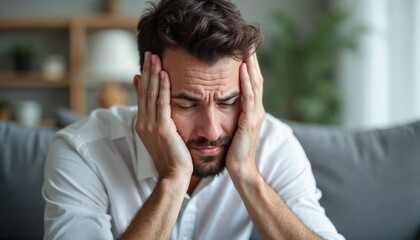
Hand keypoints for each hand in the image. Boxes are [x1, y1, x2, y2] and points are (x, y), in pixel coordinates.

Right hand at [134, 52, 192, 182]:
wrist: (174, 176)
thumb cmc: (172, 158)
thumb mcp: (162, 136)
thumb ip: (158, 119)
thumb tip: (157, 106)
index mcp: (143, 124)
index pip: (143, 96)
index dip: (145, 78)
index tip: (147, 62)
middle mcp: (144, 123)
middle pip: (145, 91)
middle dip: (147, 70)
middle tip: (150, 53)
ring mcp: (151, 126)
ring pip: (151, 94)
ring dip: (153, 74)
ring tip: (155, 57)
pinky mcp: (162, 129)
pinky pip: (162, 103)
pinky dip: (163, 88)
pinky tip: (165, 74)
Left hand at [226, 52, 264, 178]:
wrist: (240, 169)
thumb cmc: (234, 151)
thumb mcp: (233, 128)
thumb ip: (233, 115)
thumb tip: (223, 103)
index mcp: (251, 110)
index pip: (251, 83)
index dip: (248, 67)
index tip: (242, 50)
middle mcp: (256, 110)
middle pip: (256, 79)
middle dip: (252, 61)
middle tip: (248, 43)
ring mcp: (255, 115)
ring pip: (255, 85)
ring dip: (251, 66)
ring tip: (247, 49)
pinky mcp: (250, 121)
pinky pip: (248, 97)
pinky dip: (246, 82)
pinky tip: (243, 70)